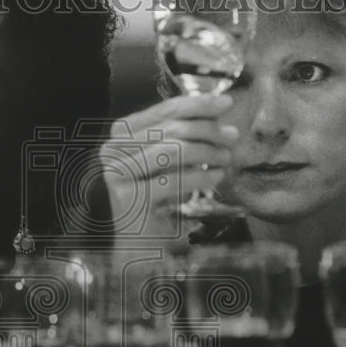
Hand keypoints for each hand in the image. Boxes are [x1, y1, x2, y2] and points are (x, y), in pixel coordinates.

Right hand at [102, 94, 238, 241]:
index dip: (198, 104)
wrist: (140, 244)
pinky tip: (217, 177)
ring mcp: (118, 174)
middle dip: (207, 129)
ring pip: (172, 151)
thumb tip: (218, 110)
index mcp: (120, 133)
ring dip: (206, 152)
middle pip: (170, 129)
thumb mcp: (168, 159)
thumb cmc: (158, 197)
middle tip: (232, 136)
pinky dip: (201, 176)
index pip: (164, 109)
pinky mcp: (130, 199)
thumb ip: (184, 133)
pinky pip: (173, 180)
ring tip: (226, 158)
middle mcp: (112, 150)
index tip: (227, 102)